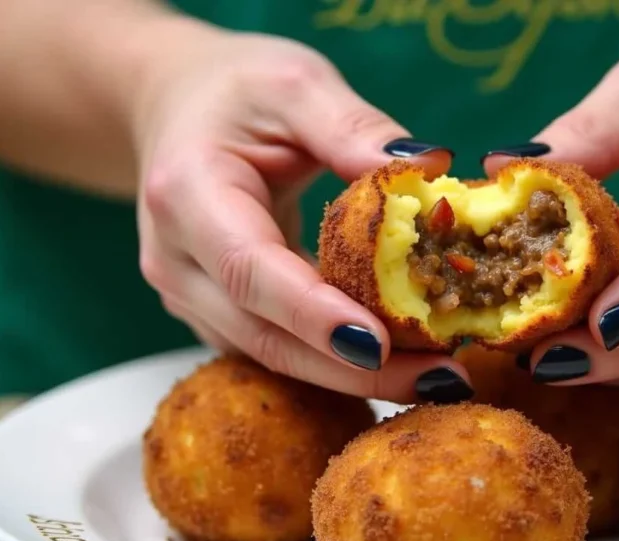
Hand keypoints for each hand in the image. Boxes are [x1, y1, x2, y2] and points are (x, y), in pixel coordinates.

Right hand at [134, 27, 468, 401]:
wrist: (177, 109)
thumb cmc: (235, 91)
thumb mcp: (295, 84)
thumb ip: (354, 128)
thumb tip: (429, 171)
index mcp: (187, 194)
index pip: (250, 270)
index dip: (314, 314)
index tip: (382, 344)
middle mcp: (175, 260)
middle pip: (264, 335)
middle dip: (354, 368)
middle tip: (443, 377)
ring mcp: (189, 296)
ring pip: (273, 356)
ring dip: (354, 375)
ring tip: (438, 376)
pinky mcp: (215, 314)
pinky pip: (276, 349)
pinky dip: (336, 361)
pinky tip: (401, 361)